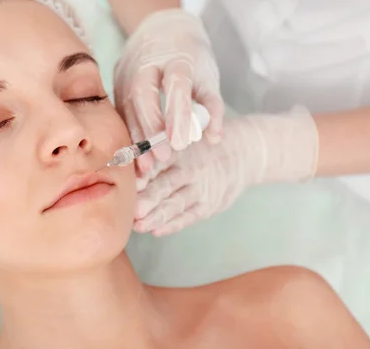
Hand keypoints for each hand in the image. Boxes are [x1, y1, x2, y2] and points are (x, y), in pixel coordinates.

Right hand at [113, 8, 223, 173]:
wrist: (162, 28)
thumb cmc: (190, 56)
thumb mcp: (207, 75)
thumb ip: (212, 105)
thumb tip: (213, 137)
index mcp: (177, 57)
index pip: (176, 85)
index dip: (177, 114)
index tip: (179, 143)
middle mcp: (147, 62)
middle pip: (143, 94)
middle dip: (151, 129)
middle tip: (163, 159)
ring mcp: (127, 71)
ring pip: (127, 105)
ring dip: (136, 137)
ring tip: (147, 168)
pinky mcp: (116, 81)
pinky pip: (119, 111)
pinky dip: (127, 134)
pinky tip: (134, 156)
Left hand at [133, 107, 318, 235]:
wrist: (245, 153)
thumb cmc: (202, 146)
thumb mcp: (186, 138)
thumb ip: (159, 147)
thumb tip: (124, 156)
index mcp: (181, 150)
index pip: (159, 161)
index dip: (143, 172)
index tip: (127, 182)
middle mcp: (191, 169)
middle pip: (166, 184)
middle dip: (148, 198)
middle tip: (132, 209)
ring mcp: (202, 189)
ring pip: (176, 204)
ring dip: (157, 216)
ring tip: (138, 225)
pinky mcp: (209, 204)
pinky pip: (189, 217)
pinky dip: (173, 224)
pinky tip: (156, 231)